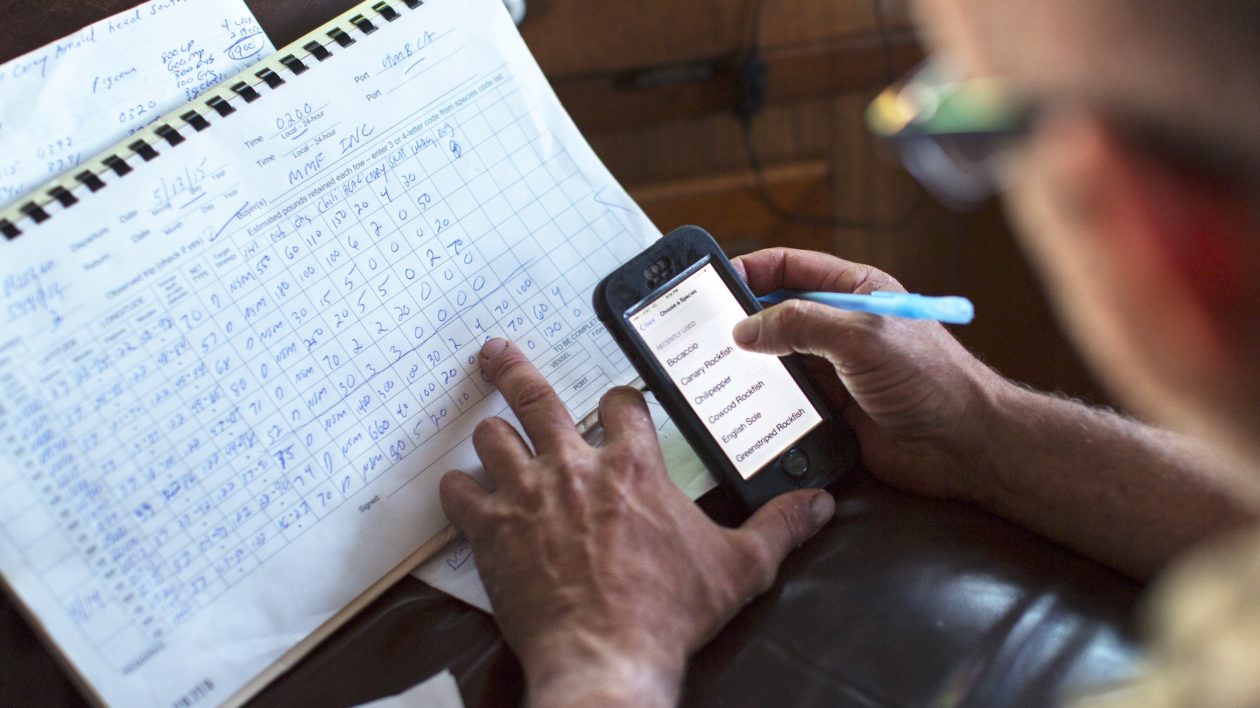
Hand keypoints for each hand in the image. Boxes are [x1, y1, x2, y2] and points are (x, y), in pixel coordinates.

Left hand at [439, 339, 835, 706]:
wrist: (606, 657)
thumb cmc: (667, 613)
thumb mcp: (739, 568)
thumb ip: (778, 528)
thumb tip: (818, 505)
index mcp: (634, 468)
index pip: (623, 405)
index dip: (620, 404)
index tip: (618, 408)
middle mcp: (575, 468)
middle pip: (537, 398)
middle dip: (514, 370)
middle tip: (495, 352)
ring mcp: (527, 495)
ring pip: (493, 439)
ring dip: (492, 437)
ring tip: (488, 432)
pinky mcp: (492, 531)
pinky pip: (460, 493)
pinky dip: (459, 490)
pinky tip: (463, 493)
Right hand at [731, 248, 1004, 500]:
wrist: (964, 445)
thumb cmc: (934, 380)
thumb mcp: (863, 337)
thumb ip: (802, 324)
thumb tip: (748, 328)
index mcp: (854, 291)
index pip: (790, 267)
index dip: (751, 271)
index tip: (715, 284)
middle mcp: (841, 326)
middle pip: (777, 313)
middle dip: (742, 321)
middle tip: (706, 331)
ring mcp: (835, 368)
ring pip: (777, 359)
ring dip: (751, 365)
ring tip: (717, 369)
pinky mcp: (831, 408)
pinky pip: (785, 399)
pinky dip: (763, 401)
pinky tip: (744, 404)